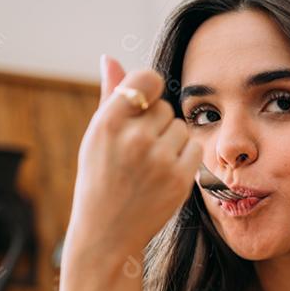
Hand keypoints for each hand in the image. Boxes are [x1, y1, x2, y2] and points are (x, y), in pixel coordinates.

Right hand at [67, 54, 202, 260]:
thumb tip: (111, 58)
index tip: (144, 104)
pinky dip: (184, 158)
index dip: (150, 88)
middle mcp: (134, 139)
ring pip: (180, 128)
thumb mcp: (96, 137)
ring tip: (149, 163)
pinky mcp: (179, 179)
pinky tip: (164, 173)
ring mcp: (159, 160)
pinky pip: (194, 148)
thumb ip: (110, 96)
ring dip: (171, 141)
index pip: (146, 79)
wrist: (107, 232)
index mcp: (108, 123)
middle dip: (156, 123)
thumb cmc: (100, 179)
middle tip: (138, 149)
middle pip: (165, 107)